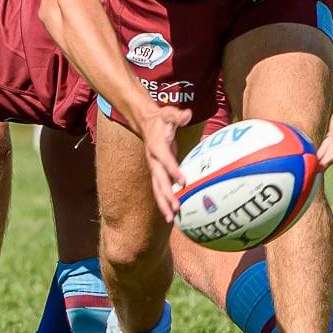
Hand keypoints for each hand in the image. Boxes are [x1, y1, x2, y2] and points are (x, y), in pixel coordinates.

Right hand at [123, 100, 194, 222]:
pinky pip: (160, 189)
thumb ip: (178, 115)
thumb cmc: (161, 119)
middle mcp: (153, 160)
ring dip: (163, 204)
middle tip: (176, 208)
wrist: (145, 123)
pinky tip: (172, 214)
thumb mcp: (169, 113)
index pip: (165, 160)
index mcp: (157, 146)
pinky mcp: (157, 173)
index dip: (173, 170)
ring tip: (171, 218)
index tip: (183, 181)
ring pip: (157, 189)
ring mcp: (154, 168)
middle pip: (159, 180)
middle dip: (166, 195)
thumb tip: (187, 114)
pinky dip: (165, 201)